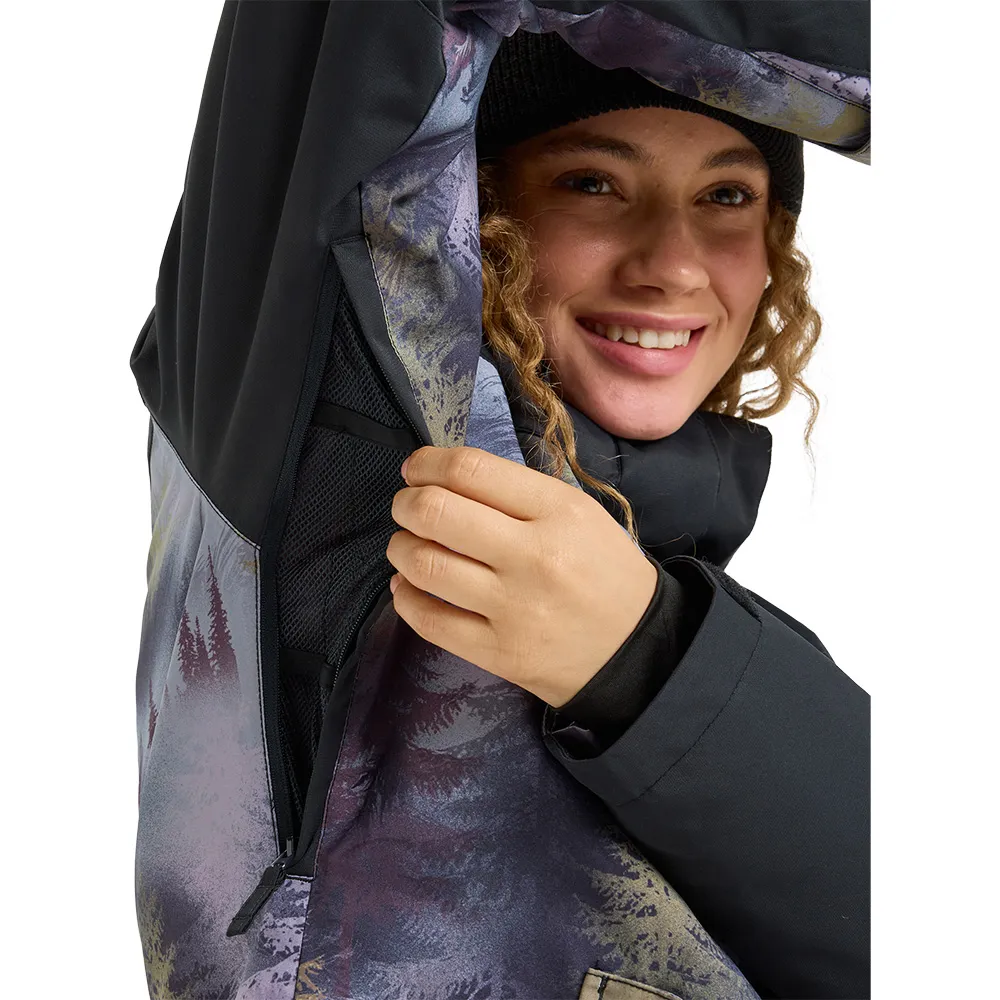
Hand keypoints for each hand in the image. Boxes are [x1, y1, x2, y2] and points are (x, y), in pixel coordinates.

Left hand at [386, 445, 657, 707]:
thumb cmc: (604, 571)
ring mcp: (514, 608)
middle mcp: (534, 556)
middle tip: (406, 506)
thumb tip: (444, 478)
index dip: (428, 463)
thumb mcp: (580, 514)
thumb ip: (518, 492)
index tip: (415, 469)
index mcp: (559, 511)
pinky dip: (405, 596)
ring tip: (406, 545)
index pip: (472, 471)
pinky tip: (408, 586)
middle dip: (405, 503)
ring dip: (400, 547)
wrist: (638, 650)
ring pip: (424, 565)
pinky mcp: (499, 653)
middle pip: (437, 512)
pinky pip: (429, 620)